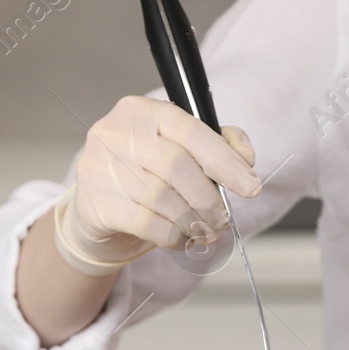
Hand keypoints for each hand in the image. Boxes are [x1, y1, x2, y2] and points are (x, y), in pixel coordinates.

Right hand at [57, 95, 260, 270]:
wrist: (96, 208)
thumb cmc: (146, 174)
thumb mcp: (182, 149)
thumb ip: (219, 144)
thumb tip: (246, 158)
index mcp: (142, 111)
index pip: (191, 130)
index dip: (225, 161)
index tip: (252, 187)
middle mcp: (116, 133)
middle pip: (177, 166)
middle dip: (210, 198)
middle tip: (224, 219)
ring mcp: (101, 168)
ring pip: (163, 199)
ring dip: (195, 221)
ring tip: (208, 231)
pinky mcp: (96, 204)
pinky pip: (148, 224)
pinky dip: (175, 236)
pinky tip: (184, 238)